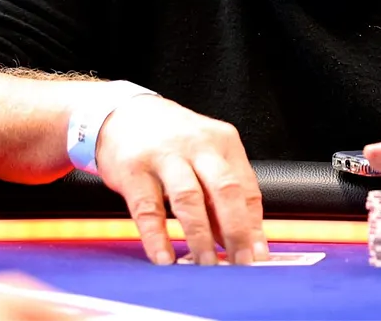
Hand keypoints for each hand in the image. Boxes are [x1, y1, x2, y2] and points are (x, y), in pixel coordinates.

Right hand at [93, 94, 264, 266]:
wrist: (124, 114)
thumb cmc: (172, 140)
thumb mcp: (205, 155)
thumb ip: (221, 194)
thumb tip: (237, 240)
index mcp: (223, 142)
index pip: (246, 187)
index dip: (253, 225)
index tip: (257, 255)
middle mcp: (197, 145)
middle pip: (224, 189)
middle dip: (235, 230)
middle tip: (240, 263)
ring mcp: (164, 155)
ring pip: (188, 198)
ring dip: (200, 237)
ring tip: (206, 265)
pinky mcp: (133, 169)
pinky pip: (148, 208)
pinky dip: (157, 237)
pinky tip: (165, 258)